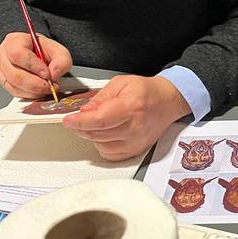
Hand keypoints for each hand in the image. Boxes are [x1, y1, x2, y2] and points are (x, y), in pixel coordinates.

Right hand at [0, 32, 72, 98]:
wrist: (35, 54)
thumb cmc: (42, 50)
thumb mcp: (58, 50)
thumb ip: (61, 61)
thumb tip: (54, 75)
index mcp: (14, 41)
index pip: (18, 54)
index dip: (34, 66)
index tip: (47, 74)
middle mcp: (4, 56)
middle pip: (15, 75)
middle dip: (36, 84)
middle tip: (51, 85)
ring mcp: (2, 70)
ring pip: (15, 86)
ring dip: (34, 91)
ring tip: (47, 87)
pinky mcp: (5, 83)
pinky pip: (15, 93)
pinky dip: (30, 94)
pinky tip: (39, 90)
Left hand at [62, 75, 191, 161]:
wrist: (168, 102)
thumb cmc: (147, 91)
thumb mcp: (121, 83)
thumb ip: (100, 98)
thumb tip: (84, 111)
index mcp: (131, 106)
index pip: (100, 120)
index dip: (80, 122)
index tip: (69, 120)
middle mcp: (135, 127)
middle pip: (97, 134)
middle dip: (81, 127)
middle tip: (76, 120)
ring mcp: (136, 141)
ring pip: (101, 146)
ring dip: (92, 136)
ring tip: (96, 124)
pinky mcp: (136, 150)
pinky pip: (110, 155)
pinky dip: (102, 146)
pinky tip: (105, 135)